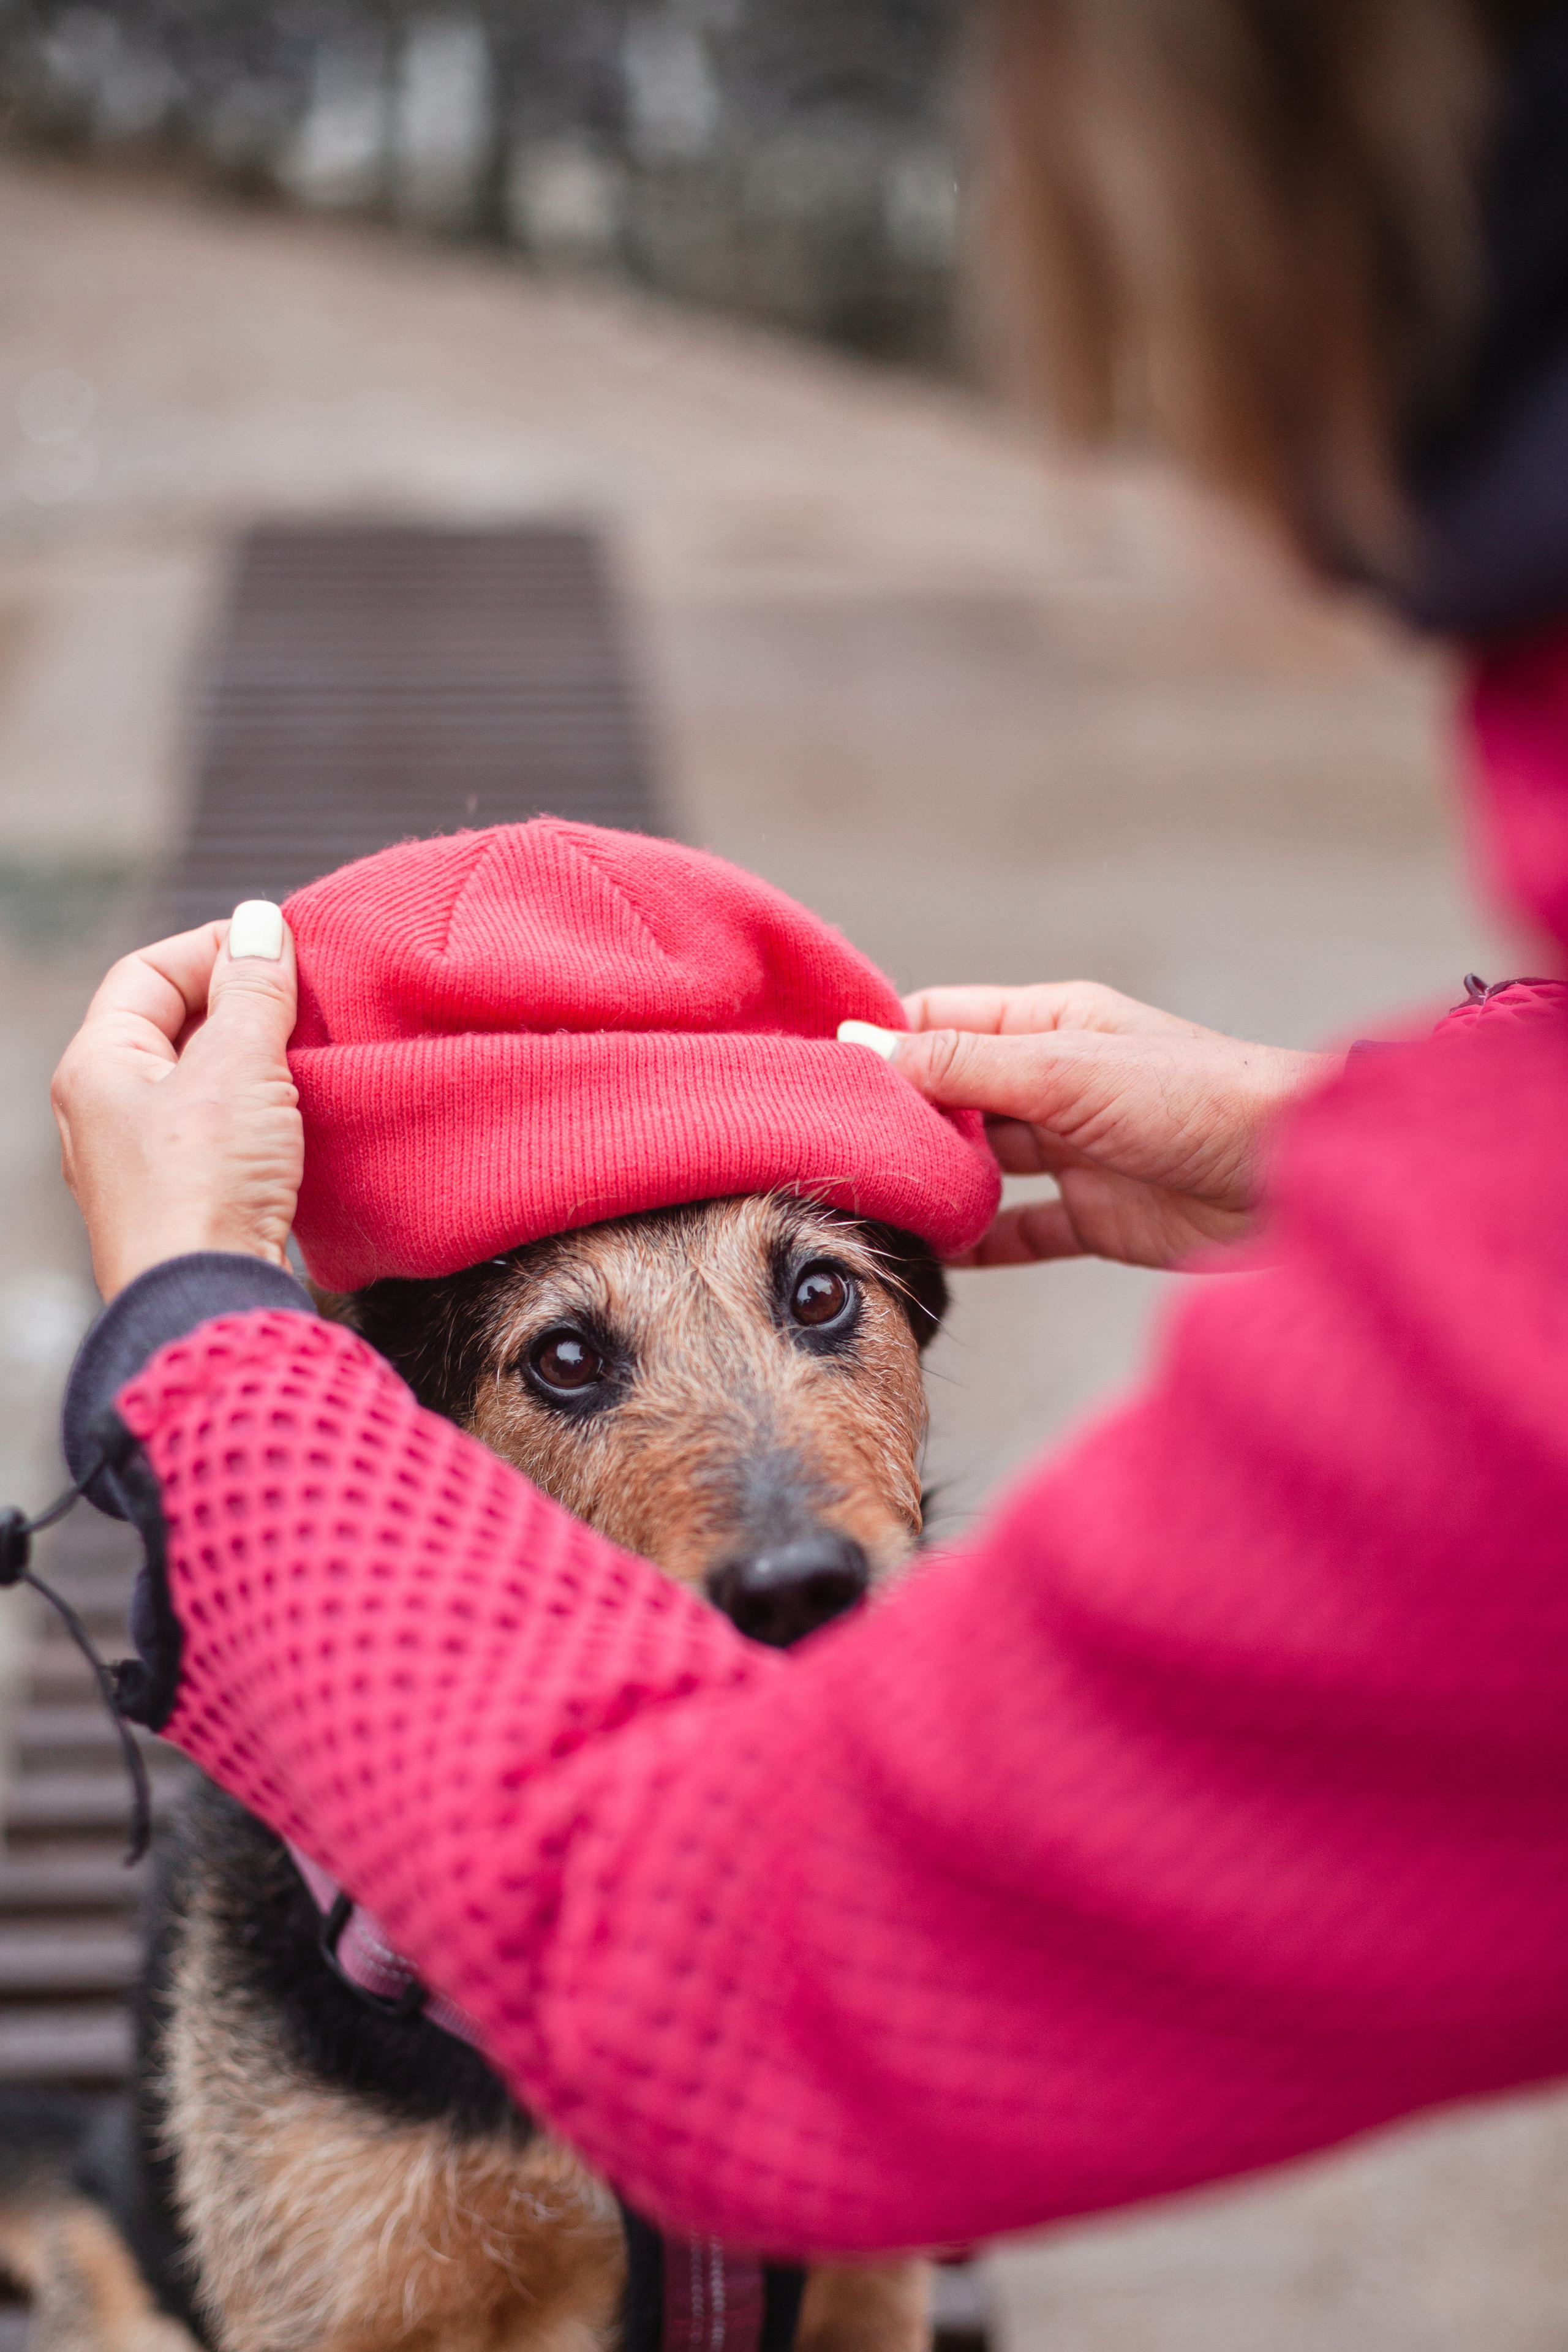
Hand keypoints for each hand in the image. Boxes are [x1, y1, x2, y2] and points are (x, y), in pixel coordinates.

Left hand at [52, 904, 302, 1299]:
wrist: (210, 1304)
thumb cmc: (203, 1189)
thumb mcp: (237, 1067)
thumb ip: (253, 991)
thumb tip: (261, 923)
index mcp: (97, 1066)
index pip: (148, 971)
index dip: (215, 949)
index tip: (283, 953)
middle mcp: (106, 1110)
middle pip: (176, 1024)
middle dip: (243, 1007)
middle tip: (307, 1004)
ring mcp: (142, 1161)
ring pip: (203, 1081)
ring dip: (259, 1062)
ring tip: (312, 1058)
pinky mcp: (184, 1201)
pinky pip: (221, 1132)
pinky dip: (262, 1114)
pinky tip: (304, 1118)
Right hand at [863, 981, 1333, 1270]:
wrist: (1303, 1179)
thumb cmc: (1197, 1100)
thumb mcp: (1065, 1071)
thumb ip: (963, 1066)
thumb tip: (862, 1047)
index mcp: (1049, 1024)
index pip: (938, 1023)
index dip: (877, 1046)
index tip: (813, 1079)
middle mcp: (1055, 1082)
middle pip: (950, 1097)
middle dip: (894, 1123)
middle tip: (825, 1153)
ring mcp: (1074, 1152)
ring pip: (978, 1166)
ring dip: (931, 1186)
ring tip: (865, 1206)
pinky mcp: (1096, 1218)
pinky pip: (1019, 1232)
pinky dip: (976, 1246)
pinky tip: (931, 1259)